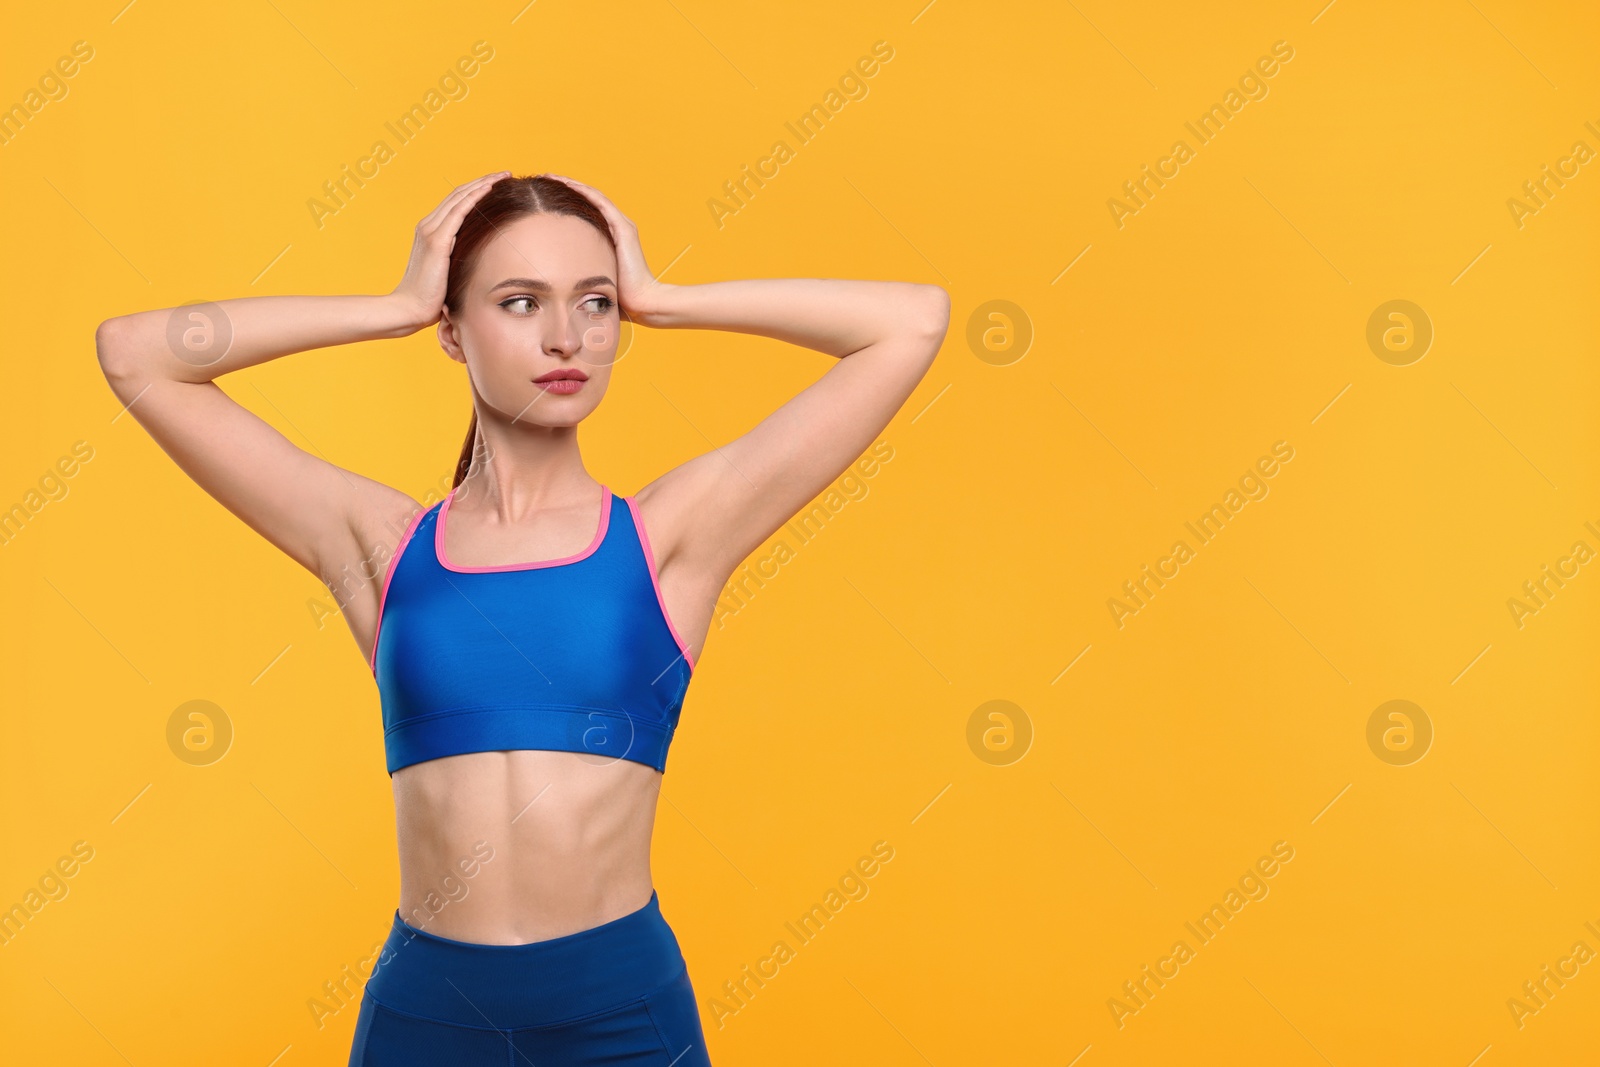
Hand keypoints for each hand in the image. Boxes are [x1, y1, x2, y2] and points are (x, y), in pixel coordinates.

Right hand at [388, 170, 510, 328]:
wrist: (409, 309)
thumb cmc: (430, 299)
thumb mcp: (447, 274)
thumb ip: (458, 261)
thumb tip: (480, 261)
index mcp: (430, 233)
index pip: (455, 203)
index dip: (476, 190)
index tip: (496, 184)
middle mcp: (428, 226)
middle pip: (458, 194)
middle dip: (482, 181)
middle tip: (504, 174)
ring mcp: (430, 231)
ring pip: (459, 197)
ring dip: (482, 184)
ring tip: (502, 176)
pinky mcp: (437, 241)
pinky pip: (458, 211)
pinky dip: (475, 197)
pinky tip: (489, 189)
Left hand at [541, 174, 672, 325]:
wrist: (642, 303)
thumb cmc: (618, 297)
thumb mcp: (593, 278)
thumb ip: (579, 271)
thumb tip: (554, 277)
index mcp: (611, 236)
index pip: (585, 210)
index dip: (565, 199)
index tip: (543, 195)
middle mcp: (618, 226)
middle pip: (587, 198)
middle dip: (564, 187)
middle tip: (542, 179)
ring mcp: (622, 225)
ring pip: (592, 195)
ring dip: (570, 184)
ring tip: (549, 177)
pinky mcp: (623, 229)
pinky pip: (600, 202)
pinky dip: (582, 191)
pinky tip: (565, 184)